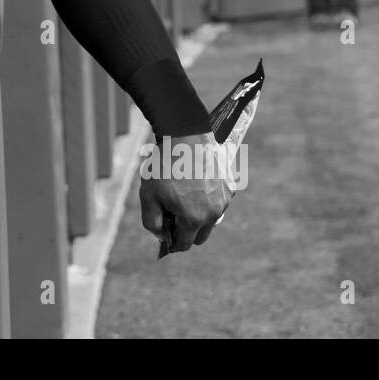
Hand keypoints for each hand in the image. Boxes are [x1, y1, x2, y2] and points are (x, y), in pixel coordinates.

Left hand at [140, 133, 232, 254]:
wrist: (185, 135)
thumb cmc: (164, 166)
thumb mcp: (149, 195)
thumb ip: (152, 222)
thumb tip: (161, 236)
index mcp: (194, 219)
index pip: (184, 244)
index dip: (172, 242)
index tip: (165, 234)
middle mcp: (214, 213)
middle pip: (200, 235)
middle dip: (186, 231)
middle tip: (172, 213)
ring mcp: (224, 200)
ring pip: (210, 219)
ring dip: (198, 215)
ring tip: (183, 194)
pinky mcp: (229, 187)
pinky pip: (218, 202)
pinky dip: (207, 199)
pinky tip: (195, 183)